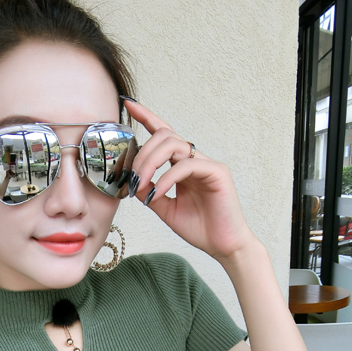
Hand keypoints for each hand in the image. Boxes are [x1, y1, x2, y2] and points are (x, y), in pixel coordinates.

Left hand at [123, 99, 256, 260]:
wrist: (223, 246)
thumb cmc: (200, 228)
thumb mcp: (166, 209)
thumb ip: (150, 192)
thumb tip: (133, 180)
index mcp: (182, 166)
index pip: (164, 134)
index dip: (147, 117)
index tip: (128, 104)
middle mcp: (194, 160)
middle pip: (164, 136)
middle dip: (142, 153)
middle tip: (132, 177)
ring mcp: (207, 164)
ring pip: (174, 145)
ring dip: (151, 162)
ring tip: (141, 183)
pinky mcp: (216, 172)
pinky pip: (186, 166)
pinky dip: (167, 178)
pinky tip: (158, 193)